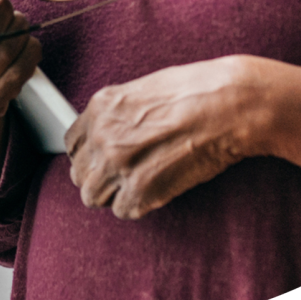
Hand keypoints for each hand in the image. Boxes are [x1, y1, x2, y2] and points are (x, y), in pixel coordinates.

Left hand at [64, 57, 254, 219]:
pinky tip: (155, 189)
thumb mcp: (143, 88)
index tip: (101, 157)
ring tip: (138, 182)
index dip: (89, 153)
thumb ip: (117, 113)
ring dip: (113, 193)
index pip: (72, 144)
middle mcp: (103, 136)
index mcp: (101, 107)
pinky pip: (123, 210)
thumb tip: (109, 131)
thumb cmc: (195, 90)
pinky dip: (138, 205)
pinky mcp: (141, 191)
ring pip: (94, 197)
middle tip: (123, 172)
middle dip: (99, 175)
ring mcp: (119, 165)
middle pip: (80, 174)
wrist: (228, 105)